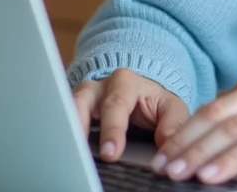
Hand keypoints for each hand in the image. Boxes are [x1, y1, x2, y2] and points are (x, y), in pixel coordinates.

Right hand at [71, 68, 189, 160]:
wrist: (143, 92)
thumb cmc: (155, 102)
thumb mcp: (171, 108)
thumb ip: (172, 124)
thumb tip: (167, 143)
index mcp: (127, 82)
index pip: (116, 104)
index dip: (112, 129)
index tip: (111, 152)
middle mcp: (101, 86)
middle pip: (85, 102)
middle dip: (83, 129)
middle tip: (85, 154)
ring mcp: (85, 96)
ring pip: (69, 105)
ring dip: (68, 126)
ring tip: (69, 151)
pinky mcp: (76, 108)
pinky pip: (64, 115)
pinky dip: (64, 129)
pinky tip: (65, 147)